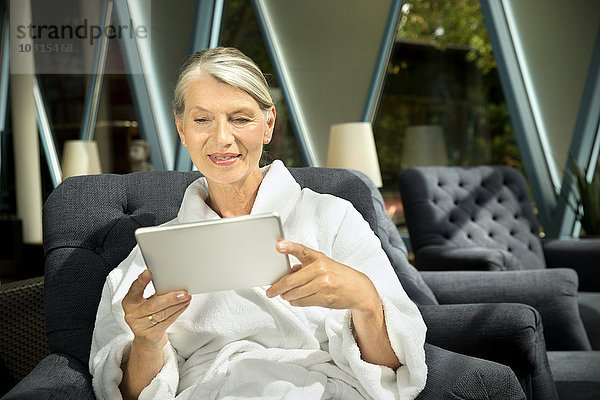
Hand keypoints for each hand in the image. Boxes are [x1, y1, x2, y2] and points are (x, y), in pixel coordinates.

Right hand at [122, 270, 190, 351]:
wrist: (146, 340)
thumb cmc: (147, 315)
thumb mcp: (145, 303)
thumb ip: (153, 294)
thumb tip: (170, 282)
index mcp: (129, 302)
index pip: (135, 290)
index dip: (141, 282)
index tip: (148, 273)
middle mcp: (132, 314)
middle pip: (153, 305)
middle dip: (170, 298)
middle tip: (182, 293)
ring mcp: (140, 326)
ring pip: (163, 313)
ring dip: (178, 305)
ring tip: (186, 297)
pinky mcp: (151, 334)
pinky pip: (168, 321)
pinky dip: (178, 312)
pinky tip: (184, 305)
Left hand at [266, 241, 380, 314]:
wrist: (358, 289)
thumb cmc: (337, 275)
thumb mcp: (323, 264)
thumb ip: (305, 267)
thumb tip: (285, 275)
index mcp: (318, 258)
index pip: (301, 250)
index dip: (289, 247)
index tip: (278, 246)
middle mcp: (321, 270)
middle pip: (292, 280)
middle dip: (278, 287)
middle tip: (270, 291)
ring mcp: (323, 285)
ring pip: (295, 293)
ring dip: (286, 296)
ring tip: (284, 295)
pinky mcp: (325, 298)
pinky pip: (302, 302)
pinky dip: (295, 302)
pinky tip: (295, 299)